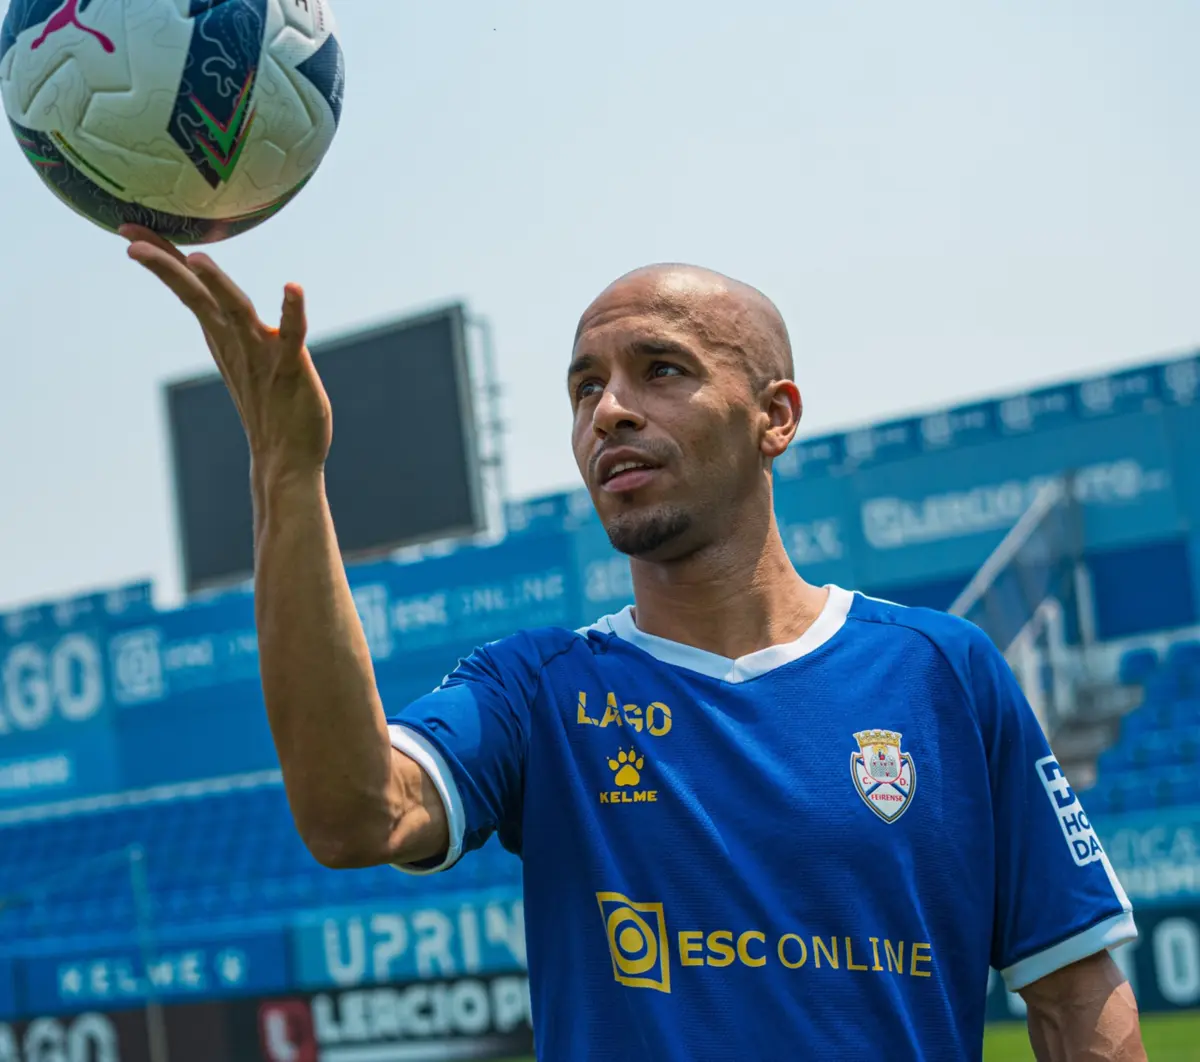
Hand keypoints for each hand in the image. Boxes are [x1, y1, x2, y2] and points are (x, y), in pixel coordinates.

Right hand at [121, 225, 331, 482]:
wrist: (285, 460)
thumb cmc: (268, 406)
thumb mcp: (240, 357)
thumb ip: (229, 327)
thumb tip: (212, 299)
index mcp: (221, 336)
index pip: (187, 289)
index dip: (162, 258)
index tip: (128, 230)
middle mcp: (235, 341)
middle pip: (197, 296)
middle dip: (167, 266)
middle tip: (131, 241)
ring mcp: (261, 354)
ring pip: (236, 311)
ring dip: (218, 286)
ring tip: (197, 259)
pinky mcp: (290, 367)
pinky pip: (291, 335)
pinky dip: (291, 312)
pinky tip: (293, 288)